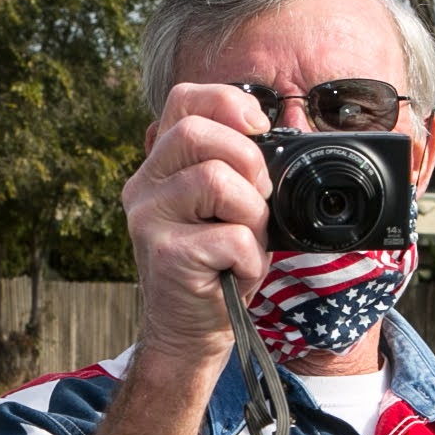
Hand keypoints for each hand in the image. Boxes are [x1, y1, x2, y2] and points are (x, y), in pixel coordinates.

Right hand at [122, 82, 272, 365]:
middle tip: (257, 198)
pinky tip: (237, 272)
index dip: (227, 101)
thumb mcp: (229, 209)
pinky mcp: (166, 255)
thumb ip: (241, 167)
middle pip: (194, 132)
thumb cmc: (217, 269)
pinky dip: (250, 258)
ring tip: (245, 241)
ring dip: (251, 214)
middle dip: (246, 159)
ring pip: (214, 179)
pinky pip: (230, 237)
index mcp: (160, 167)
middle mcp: (144, 186)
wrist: (189, 333)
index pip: (182, 100)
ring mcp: (149, 219)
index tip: (259, 128)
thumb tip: (290, 124)